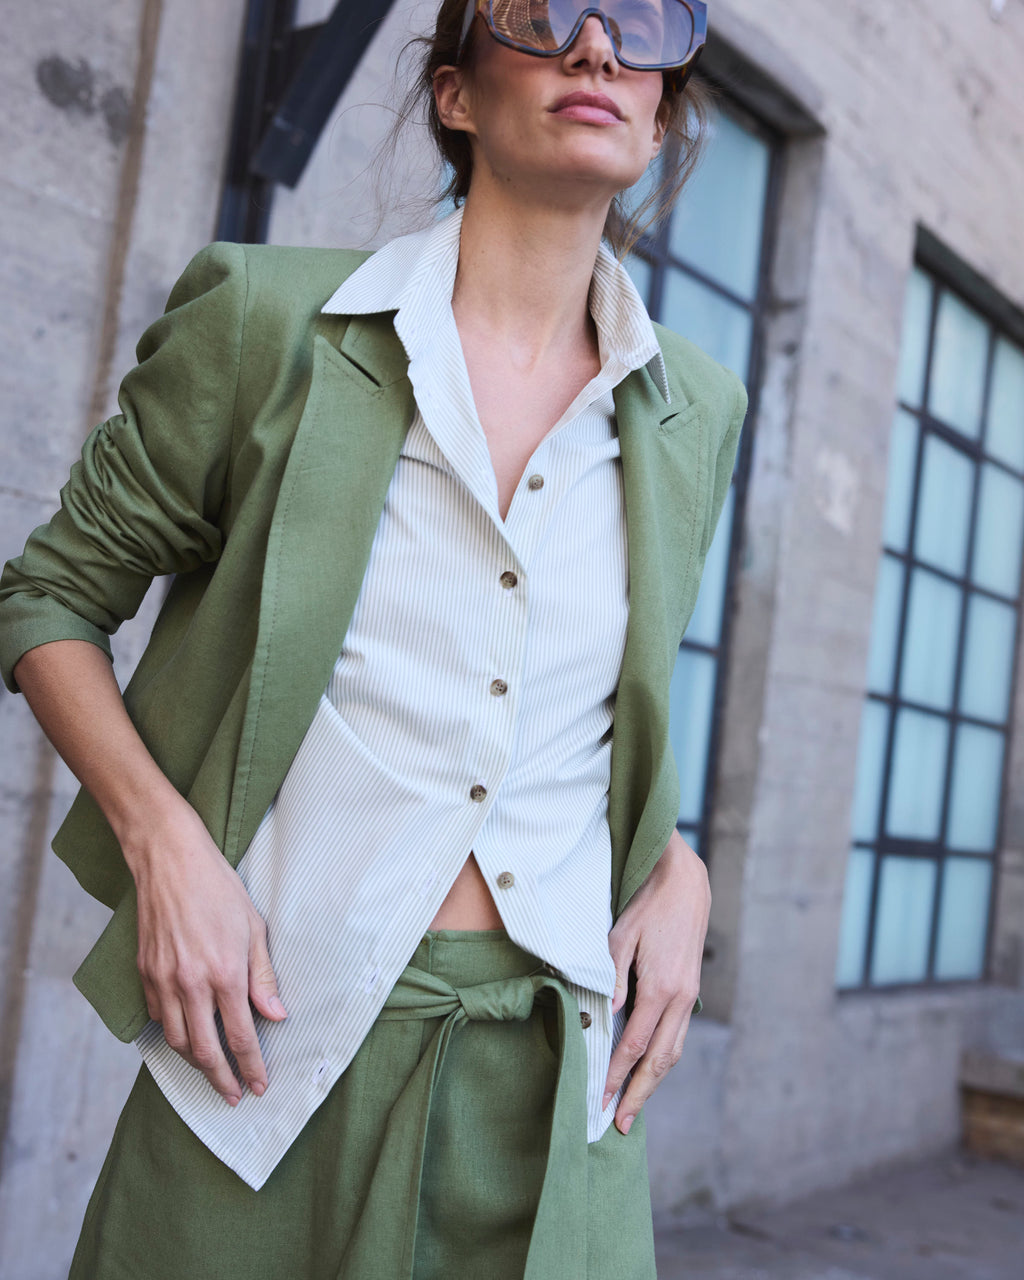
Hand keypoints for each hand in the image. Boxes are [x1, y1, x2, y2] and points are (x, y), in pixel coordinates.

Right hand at [129, 799, 286, 1105]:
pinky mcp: (144, 973)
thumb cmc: (218, 888)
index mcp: (225, 973)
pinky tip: (187, 1033)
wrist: (170, 860)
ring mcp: (163, 980)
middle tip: (232, 1095)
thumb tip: (276, 1016)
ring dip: (195, 1063)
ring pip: (177, 1041)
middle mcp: (191, 983)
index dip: (250, 1067)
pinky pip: (159, 1017)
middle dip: (220, 1080)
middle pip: (204, 1051)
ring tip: (212, 1070)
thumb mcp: (254, 928)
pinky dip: (173, 1032)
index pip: (241, 1037)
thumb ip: (263, 978)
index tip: (258, 1087)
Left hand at [603, 830, 708, 1133]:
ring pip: (672, 1052)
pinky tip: (647, 1069)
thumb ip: (612, 977)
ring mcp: (689, 996)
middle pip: (659, 1061)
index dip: (616, 1076)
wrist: (685, 882)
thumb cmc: (647, 904)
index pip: (634, 1045)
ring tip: (633, 1106)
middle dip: (639, 1094)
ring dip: (653, 1082)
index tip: (600, 1100)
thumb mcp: (621, 935)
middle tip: (620, 1124)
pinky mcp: (691, 990)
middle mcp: (680, 998)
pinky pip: (677, 1035)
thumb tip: (607, 1016)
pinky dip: (662, 1058)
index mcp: (660, 987)